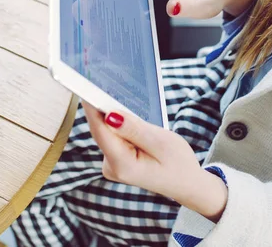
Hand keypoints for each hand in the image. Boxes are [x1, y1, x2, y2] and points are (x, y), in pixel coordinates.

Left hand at [82, 102, 228, 221]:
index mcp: (122, 165)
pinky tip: (137, 125)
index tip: (85, 87)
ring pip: (109, 132)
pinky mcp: (116, 160)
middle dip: (110, 110)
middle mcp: (111, 167)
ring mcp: (112, 165)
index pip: (101, 131)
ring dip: (120, 119)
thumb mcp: (161, 142)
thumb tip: (110, 115)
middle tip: (116, 89)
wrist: (186, 184)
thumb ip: (134, 129)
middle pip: (103, 130)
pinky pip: (115, 137)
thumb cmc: (178, 164)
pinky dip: (123, 127)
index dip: (92, 108)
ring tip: (137, 114)